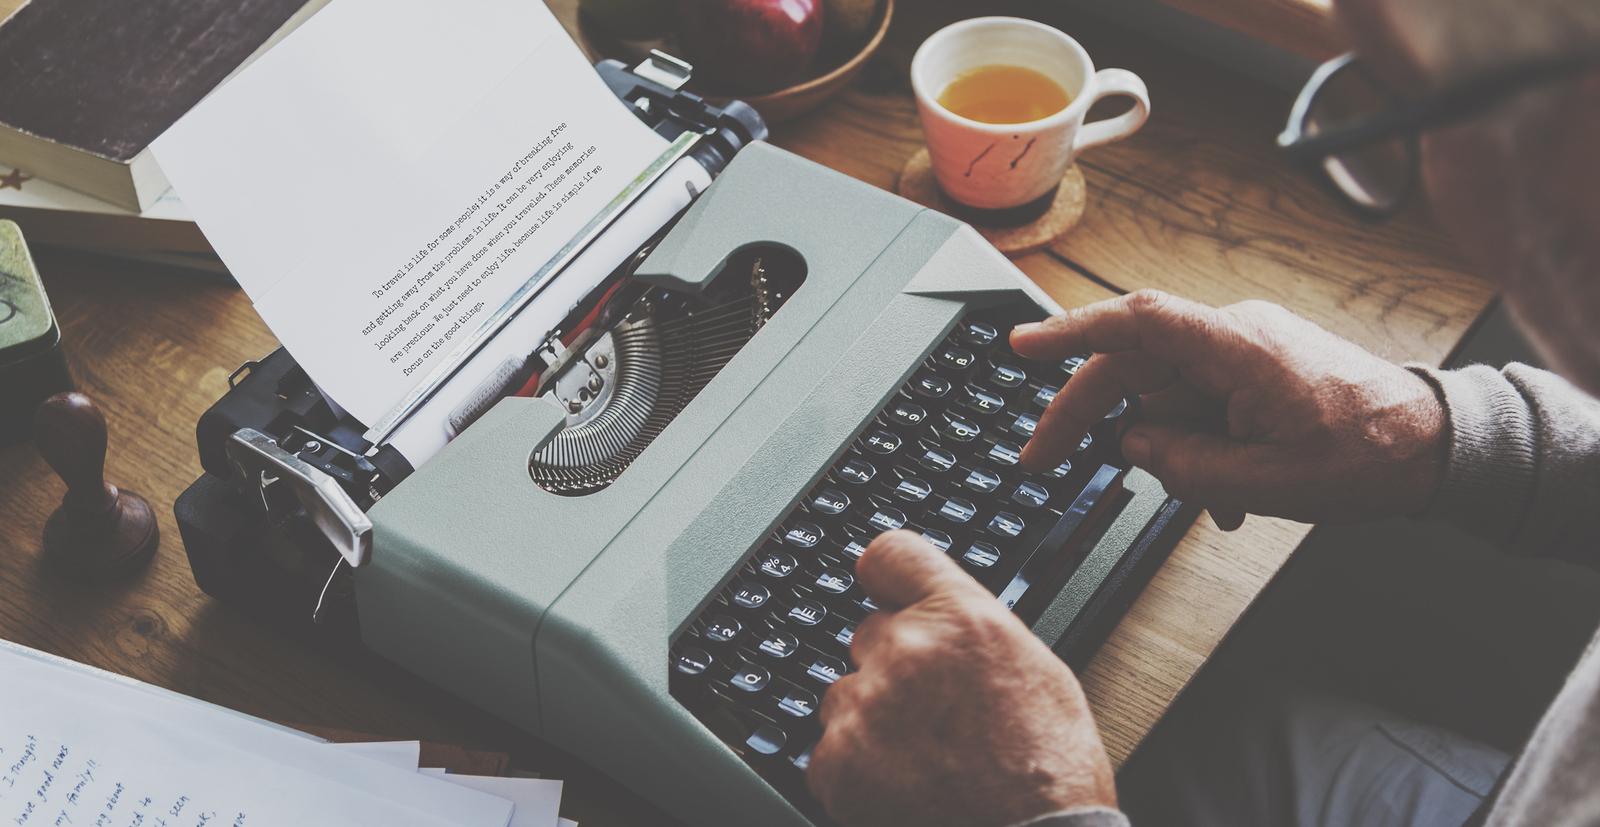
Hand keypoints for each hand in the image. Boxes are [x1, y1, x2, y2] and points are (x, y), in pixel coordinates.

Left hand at [806, 531, 1115, 826]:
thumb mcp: (1036, 671)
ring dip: (871, 722)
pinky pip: (829, 752)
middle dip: (892, 670)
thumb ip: (976, 630)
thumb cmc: (1049, 772)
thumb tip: (944, 618)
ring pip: (846, 696)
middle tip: (933, 717)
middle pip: (869, 636)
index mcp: (961, 618)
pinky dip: (855, 772)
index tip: (883, 593)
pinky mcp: (838, 760)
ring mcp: (866, 704)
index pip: (891, 555)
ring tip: (925, 763)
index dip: (886, 577)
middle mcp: (907, 649)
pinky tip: (902, 790)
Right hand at [1011, 290, 1446, 528]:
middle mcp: (1234, 337)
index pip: (1136, 324)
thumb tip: (1133, 446)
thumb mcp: (1270, 481)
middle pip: (1133, 368)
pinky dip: (1199, 448)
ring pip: (1165, 396)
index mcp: (1237, 348)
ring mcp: (1244, 352)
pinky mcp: (1254, 370)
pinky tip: (1229, 494)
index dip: (1070, 332)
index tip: (1020, 347)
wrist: (1437, 447)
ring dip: (1171, 451)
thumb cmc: (1370, 456)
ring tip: (1216, 501)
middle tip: (1044, 461)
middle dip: (1088, 418)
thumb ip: (1187, 465)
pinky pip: (1198, 404)